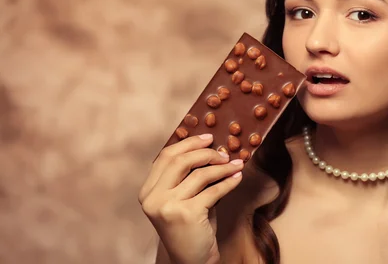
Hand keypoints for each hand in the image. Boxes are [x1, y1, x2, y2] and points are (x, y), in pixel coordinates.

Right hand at [139, 134, 243, 263]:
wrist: (191, 260)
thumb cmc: (190, 227)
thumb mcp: (182, 199)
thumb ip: (187, 176)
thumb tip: (211, 148)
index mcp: (148, 191)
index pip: (166, 156)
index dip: (188, 143)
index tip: (208, 138)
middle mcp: (153, 198)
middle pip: (180, 161)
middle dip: (206, 153)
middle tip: (224, 152)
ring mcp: (168, 206)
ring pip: (200, 175)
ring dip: (223, 167)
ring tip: (236, 164)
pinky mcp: (187, 214)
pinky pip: (213, 191)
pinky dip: (228, 182)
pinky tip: (237, 178)